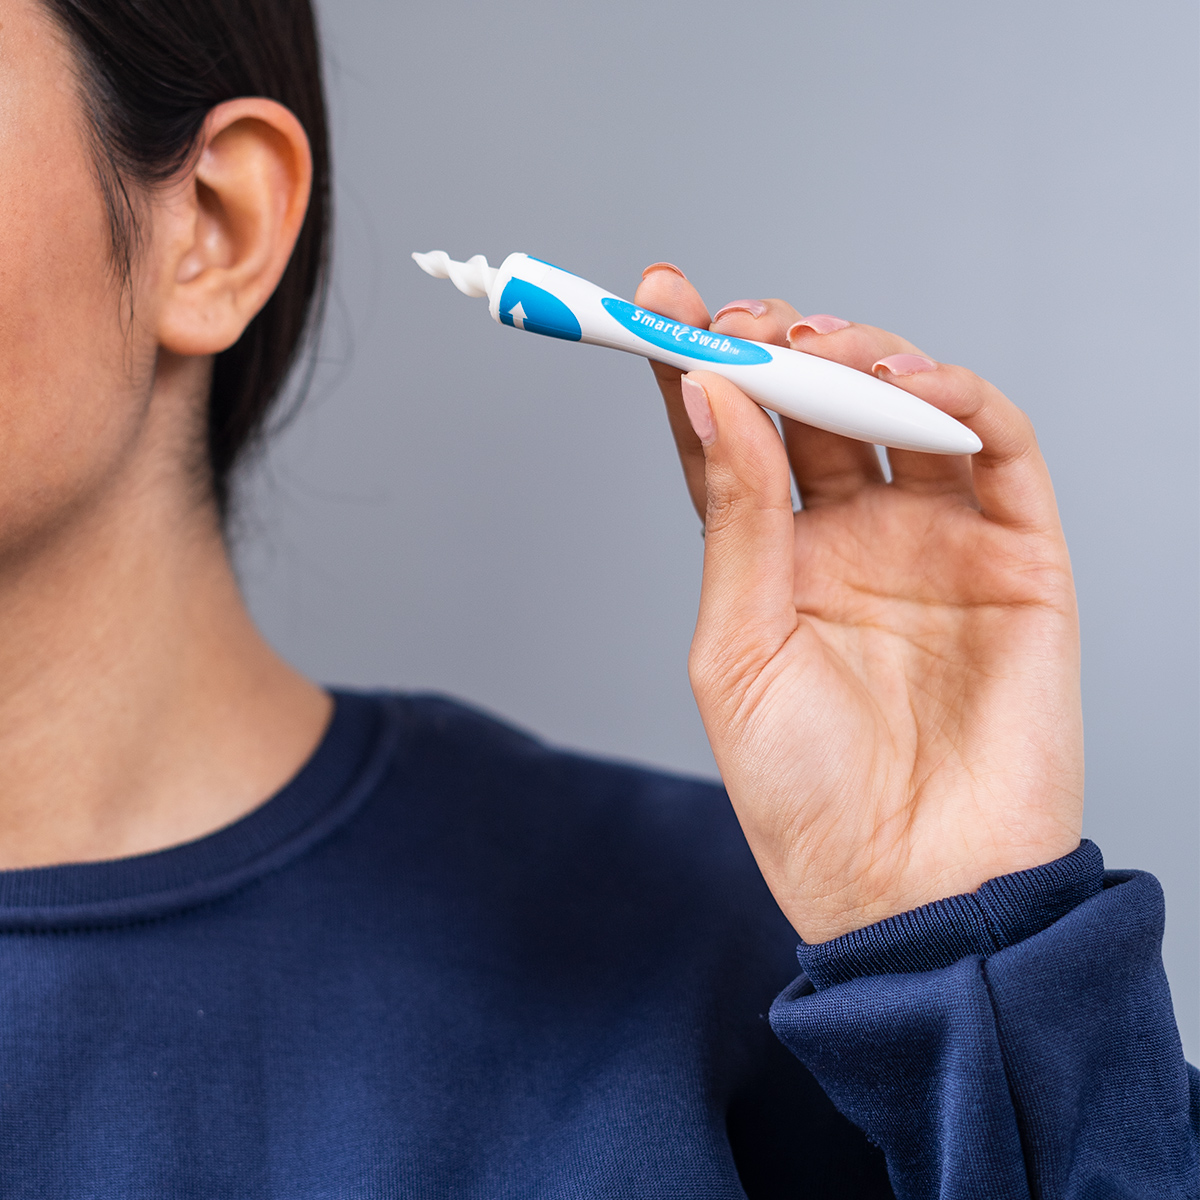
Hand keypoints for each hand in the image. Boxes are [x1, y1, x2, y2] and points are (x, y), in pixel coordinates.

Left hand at [635, 264, 1083, 943]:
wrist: (913, 891)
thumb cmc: (808, 794)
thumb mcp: (738, 651)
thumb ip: (736, 521)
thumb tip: (711, 396)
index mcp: (776, 566)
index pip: (731, 443)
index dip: (696, 369)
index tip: (657, 298)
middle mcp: (854, 540)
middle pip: (811, 409)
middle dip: (775, 347)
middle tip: (738, 318)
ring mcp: (936, 541)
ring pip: (901, 407)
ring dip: (858, 355)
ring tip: (810, 345)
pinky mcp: (1016, 554)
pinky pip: (995, 448)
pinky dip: (958, 396)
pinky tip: (903, 379)